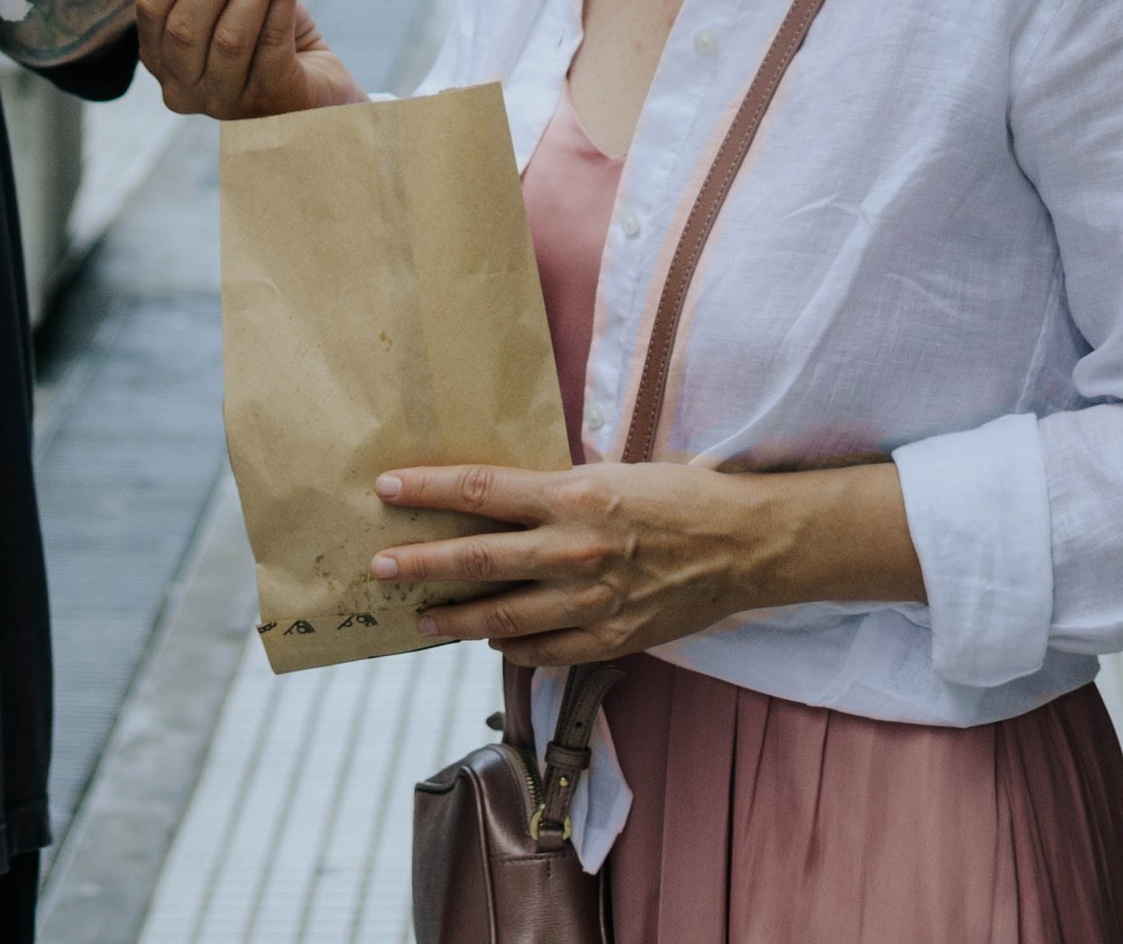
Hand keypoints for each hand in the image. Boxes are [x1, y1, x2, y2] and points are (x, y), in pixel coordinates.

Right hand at [135, 0, 359, 117]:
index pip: (151, 9)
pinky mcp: (270, 100)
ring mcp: (226, 102)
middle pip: (185, 28)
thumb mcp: (230, 2)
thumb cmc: (265, 36)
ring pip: (230, 37)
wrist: (318, 88)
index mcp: (161, 57)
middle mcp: (184, 88)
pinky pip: (272, 42)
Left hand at [370, 455, 918, 663]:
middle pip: (478, 559)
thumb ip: (555, 491)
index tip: (386, 489)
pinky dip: (512, 647)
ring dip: (456, 619)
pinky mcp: (610, 638)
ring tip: (421, 619)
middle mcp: (573, 549)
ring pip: (503, 617)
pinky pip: (545, 650)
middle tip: (379, 569)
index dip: (427, 490)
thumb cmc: (675, 495)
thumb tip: (499, 498)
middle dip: (422, 564)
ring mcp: (590, 601)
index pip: (480, 491)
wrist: (743, 544)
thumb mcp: (609, 473)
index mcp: (573, 495)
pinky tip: (490, 641)